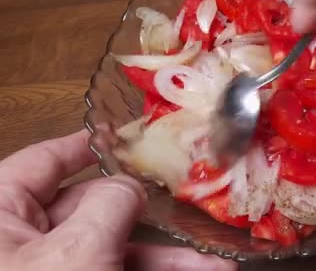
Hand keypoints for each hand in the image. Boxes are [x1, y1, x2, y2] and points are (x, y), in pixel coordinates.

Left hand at [0, 130, 236, 270]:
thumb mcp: (76, 252)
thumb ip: (111, 204)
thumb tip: (130, 185)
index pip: (44, 162)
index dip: (87, 145)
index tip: (127, 136)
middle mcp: (19, 243)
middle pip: (93, 212)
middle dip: (152, 220)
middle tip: (193, 215)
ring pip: (111, 255)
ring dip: (165, 261)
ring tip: (216, 268)